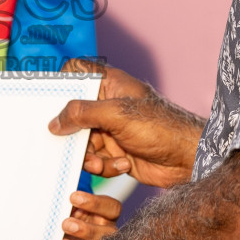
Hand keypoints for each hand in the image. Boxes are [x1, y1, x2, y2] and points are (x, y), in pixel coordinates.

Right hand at [54, 61, 203, 188]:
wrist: (189, 159)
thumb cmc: (161, 127)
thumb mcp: (117, 115)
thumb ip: (83, 113)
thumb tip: (55, 121)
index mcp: (109, 83)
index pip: (76, 73)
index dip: (62, 84)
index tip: (51, 102)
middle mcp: (108, 104)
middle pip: (73, 114)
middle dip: (73, 133)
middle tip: (75, 143)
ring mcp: (111, 129)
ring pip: (82, 140)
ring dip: (90, 155)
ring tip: (102, 162)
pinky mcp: (116, 151)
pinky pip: (95, 158)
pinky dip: (104, 166)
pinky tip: (121, 166)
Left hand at [57, 190, 121, 239]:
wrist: (62, 230)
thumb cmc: (71, 213)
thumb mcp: (73, 206)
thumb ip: (71, 205)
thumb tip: (57, 201)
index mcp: (108, 215)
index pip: (112, 208)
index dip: (94, 203)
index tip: (72, 197)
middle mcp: (107, 233)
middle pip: (106, 233)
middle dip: (86, 229)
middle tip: (66, 224)